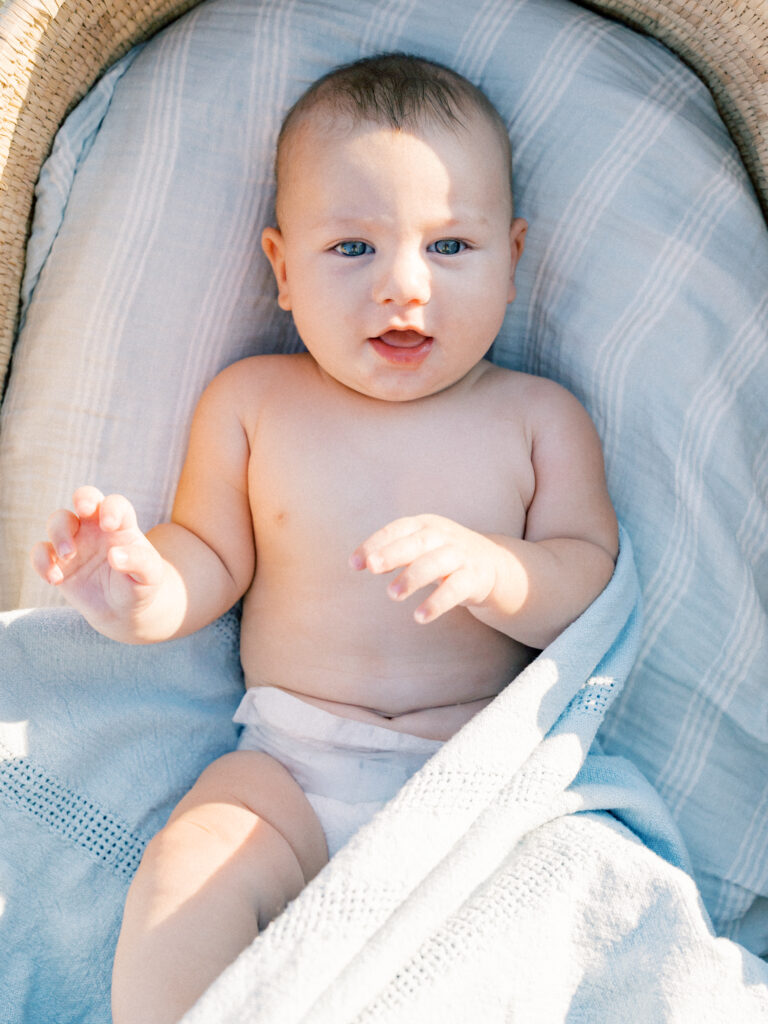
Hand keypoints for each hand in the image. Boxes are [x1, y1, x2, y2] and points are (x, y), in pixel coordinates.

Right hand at [30, 486, 164, 629]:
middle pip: (84, 497)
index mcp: (121, 525)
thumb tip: (115, 556)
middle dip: (82, 498)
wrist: (123, 609)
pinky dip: (42, 562)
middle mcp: (95, 527)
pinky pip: (40, 552)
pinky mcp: (57, 561)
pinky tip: (55, 579)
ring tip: (68, 555)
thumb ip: (139, 562)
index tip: (108, 525)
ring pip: (57, 521)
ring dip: (59, 534)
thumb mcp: (149, 576)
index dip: (111, 508)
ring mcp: (75, 541)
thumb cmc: (140, 585)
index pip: (116, 504)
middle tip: (83, 510)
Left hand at [350, 514, 501, 623]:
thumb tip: (361, 562)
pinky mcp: (475, 577)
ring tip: (392, 594)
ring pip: (436, 563)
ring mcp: (460, 556)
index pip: (397, 529)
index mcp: (425, 525)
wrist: (493, 565)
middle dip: (393, 553)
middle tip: (373, 567)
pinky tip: (420, 616)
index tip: (354, 564)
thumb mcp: (419, 548)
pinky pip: (455, 589)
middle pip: (417, 542)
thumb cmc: (442, 555)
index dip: (375, 543)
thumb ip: (393, 553)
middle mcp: (443, 537)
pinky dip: (437, 602)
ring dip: (413, 577)